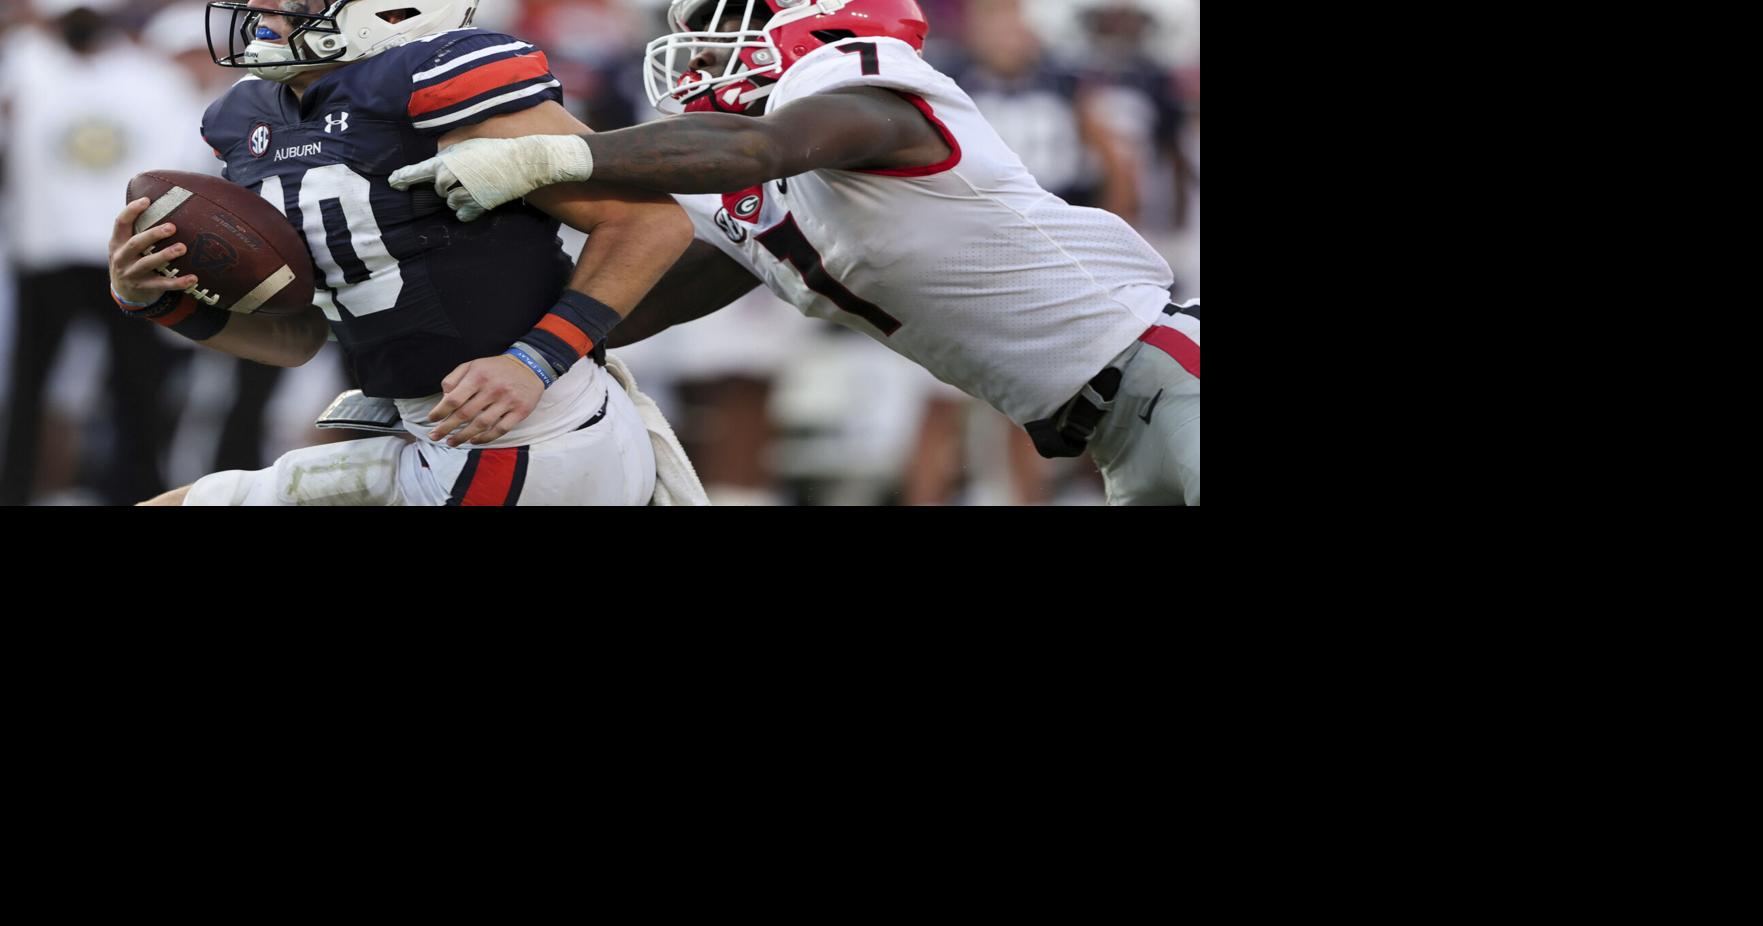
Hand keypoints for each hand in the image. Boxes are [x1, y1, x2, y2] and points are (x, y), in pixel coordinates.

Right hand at [110, 198, 196, 305]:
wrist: (124, 292)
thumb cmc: (132, 260)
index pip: (120, 223)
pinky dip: (178, 282)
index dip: (131, 211)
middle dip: (153, 235)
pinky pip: (163, 285)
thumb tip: (163, 202)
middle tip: (172, 227)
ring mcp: (131, 274)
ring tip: (183, 248)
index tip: (147, 200)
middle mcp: (121, 257)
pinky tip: (194, 278)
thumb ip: (139, 229)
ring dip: (165, 255)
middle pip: (136, 243)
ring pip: (148, 264)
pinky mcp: (144, 288)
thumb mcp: (127, 245)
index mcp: (117, 242)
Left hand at [389, 135, 592, 221]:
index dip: (404, 178)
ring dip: (459, 198)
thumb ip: (450, 155)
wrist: (525, 160)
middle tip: (466, 176)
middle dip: (448, 186)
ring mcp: (464, 194)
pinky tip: (479, 199)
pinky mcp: (478, 206)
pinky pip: (463, 215)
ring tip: (477, 185)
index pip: (417, 171)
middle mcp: (450, 178)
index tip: (393, 182)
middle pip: (438, 190)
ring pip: (451, 204)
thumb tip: (437, 164)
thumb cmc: (498, 149)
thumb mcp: (469, 144)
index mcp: (445, 161)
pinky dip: (468, 210)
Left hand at [425, 353, 546, 446]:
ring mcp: (507, 401)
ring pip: (481, 425)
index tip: (431, 419)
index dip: (440, 411)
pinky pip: (500, 429)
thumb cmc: (496, 368)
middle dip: (446, 428)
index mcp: (478, 376)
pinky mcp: (520, 411)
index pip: (454, 398)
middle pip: (465, 414)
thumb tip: (443, 397)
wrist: (530, 366)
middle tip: (434, 436)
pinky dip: (485, 438)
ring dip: (463, 436)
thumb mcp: (473, 364)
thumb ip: (455, 378)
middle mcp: (492, 389)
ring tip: (451, 442)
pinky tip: (474, 441)